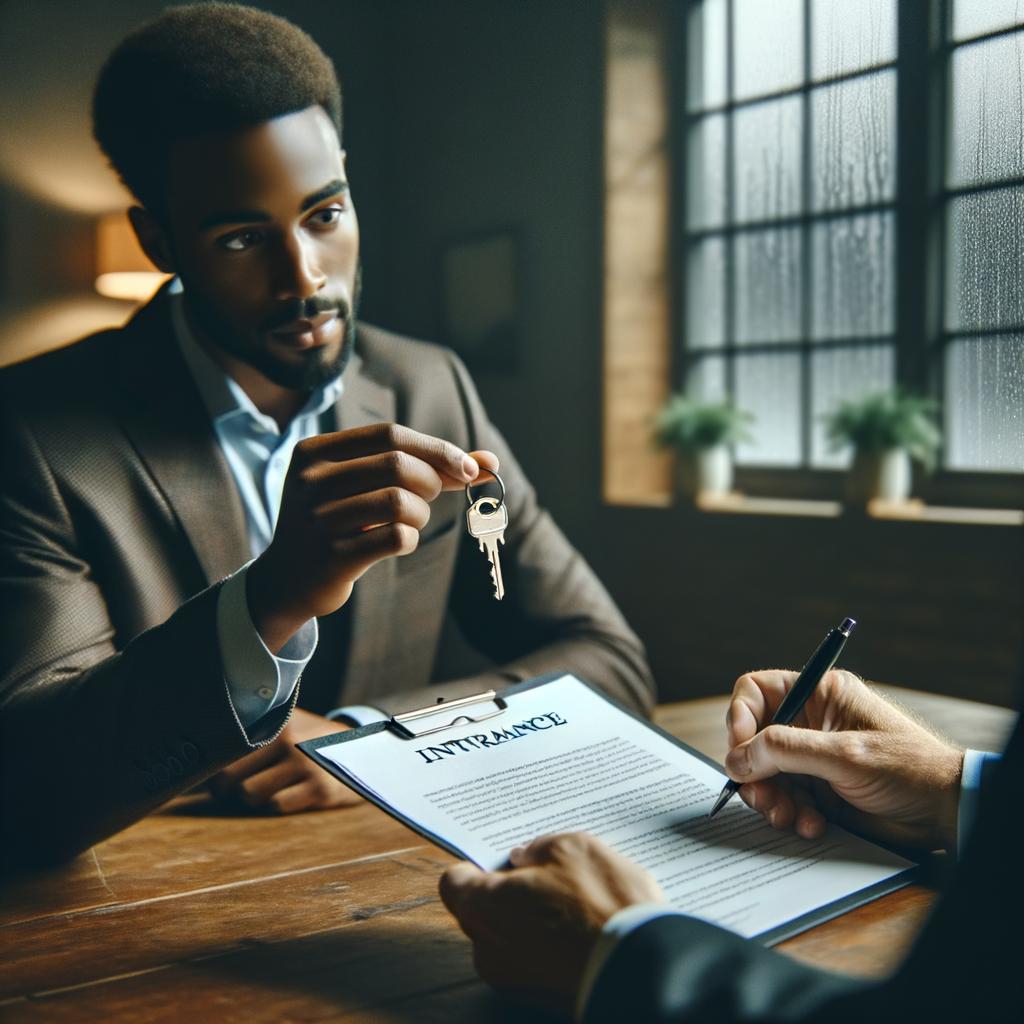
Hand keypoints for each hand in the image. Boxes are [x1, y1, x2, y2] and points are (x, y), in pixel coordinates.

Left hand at [209, 707, 360, 813]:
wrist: (365, 750)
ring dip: (252, 798)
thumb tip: (202, 752)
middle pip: (228, 777)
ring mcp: (304, 765)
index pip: (224, 749)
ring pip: (249, 794)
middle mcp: (288, 740)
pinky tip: (288, 794)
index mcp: (275, 721)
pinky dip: (275, 805)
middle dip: (226, 789)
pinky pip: (275, 806)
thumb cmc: (310, 740)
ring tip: (264, 789)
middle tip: (232, 789)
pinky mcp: (319, 789)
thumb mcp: (287, 723)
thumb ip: (253, 730)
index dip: (211, 767)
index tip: (212, 775)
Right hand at [246, 423, 497, 650]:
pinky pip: (396, 538)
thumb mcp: (364, 485)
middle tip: (430, 498)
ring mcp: (318, 520)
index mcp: (314, 452)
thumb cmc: (339, 522)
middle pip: (398, 465)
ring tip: (409, 522)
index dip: (437, 449)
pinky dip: (410, 539)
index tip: (469, 468)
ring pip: (400, 501)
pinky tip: (397, 543)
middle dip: (431, 482)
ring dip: (421, 514)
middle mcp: (310, 481)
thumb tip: (490, 462)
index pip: (390, 435)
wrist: (288, 580)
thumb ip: (424, 467)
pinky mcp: (332, 557)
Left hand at [439, 832, 663, 1015]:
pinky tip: (580, 929)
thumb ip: (538, 849)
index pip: (454, 882)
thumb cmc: (601, 904)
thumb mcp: (572, 848)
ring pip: (507, 938)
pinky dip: (547, 944)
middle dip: (506, 892)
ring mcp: (512, 980)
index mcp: (485, 905)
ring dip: (528, 920)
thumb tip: (525, 858)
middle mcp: (488, 949)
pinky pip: (531, 960)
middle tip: (546, 875)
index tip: (502, 861)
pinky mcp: (539, 997)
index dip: (476, 867)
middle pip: (480, 911)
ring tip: (572, 903)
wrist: (643, 968)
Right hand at [724, 669, 964, 849]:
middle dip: (754, 770)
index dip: (740, 718)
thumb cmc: (908, 769)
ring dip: (772, 798)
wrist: (945, 813)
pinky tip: (812, 825)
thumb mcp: (844, 754)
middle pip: (754, 737)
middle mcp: (810, 722)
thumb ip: (786, 751)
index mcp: (818, 695)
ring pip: (765, 772)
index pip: (756, 692)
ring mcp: (812, 757)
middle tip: (763, 798)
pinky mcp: (818, 789)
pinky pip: (784, 798)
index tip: (739, 751)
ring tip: (789, 817)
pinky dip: (791, 814)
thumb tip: (737, 757)